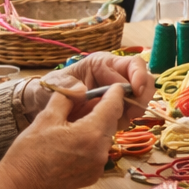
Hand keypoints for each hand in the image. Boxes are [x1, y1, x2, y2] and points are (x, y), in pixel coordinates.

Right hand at [0, 85, 127, 188]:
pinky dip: (91, 142)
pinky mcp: (93, 176)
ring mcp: (99, 166)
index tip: (115, 86)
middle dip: (104, 109)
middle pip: (111, 122)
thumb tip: (81, 87)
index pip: (114, 106)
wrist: (19, 187)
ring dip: (97, 126)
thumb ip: (67, 98)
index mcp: (91, 133)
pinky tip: (74, 140)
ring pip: (105, 137)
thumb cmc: (29, 152)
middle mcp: (101, 151)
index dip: (116, 93)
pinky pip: (98, 152)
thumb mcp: (46, 117)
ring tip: (76, 121)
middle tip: (90, 101)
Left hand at [23, 52, 153, 120]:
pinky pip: (130, 114)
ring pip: (140, 99)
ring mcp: (118, 93)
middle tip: (132, 113)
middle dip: (141, 97)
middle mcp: (115, 75)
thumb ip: (70, 87)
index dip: (139, 77)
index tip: (136, 92)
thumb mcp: (58, 84)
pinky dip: (124, 120)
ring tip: (116, 120)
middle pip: (144, 81)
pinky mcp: (116, 108)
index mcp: (104, 63)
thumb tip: (84, 91)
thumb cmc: (52, 87)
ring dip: (133, 111)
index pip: (133, 65)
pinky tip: (111, 125)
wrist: (44, 104)